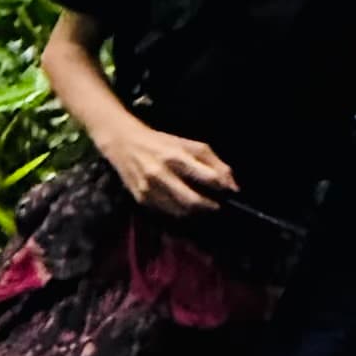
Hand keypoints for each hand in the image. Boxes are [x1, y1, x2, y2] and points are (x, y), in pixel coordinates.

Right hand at [105, 118, 238, 217]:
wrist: (123, 143)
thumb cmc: (162, 142)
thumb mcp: (190, 145)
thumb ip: (214, 163)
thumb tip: (232, 186)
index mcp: (177, 156)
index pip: (209, 179)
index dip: (224, 188)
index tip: (230, 192)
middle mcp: (161, 174)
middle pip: (194, 202)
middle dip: (211, 207)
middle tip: (217, 206)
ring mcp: (149, 189)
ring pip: (181, 212)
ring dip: (196, 213)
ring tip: (201, 206)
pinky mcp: (141, 199)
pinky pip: (167, 214)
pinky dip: (179, 214)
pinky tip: (183, 207)